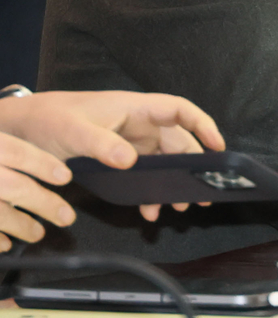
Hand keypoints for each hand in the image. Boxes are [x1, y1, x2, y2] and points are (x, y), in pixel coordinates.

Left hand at [0, 91, 224, 248]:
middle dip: (190, 166)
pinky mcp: (116, 157)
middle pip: (175, 142)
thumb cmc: (46, 120)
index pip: (178, 110)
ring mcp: (127, 141)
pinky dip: (149, 191)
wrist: (19, 129)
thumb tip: (130, 160)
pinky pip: (142, 174)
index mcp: (132, 108)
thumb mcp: (72, 131)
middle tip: (200, 192)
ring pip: (161, 161)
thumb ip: (101, 144)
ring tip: (178, 205)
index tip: (217, 147)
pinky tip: (148, 208)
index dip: (202, 125)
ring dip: (171, 183)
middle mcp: (135, 123)